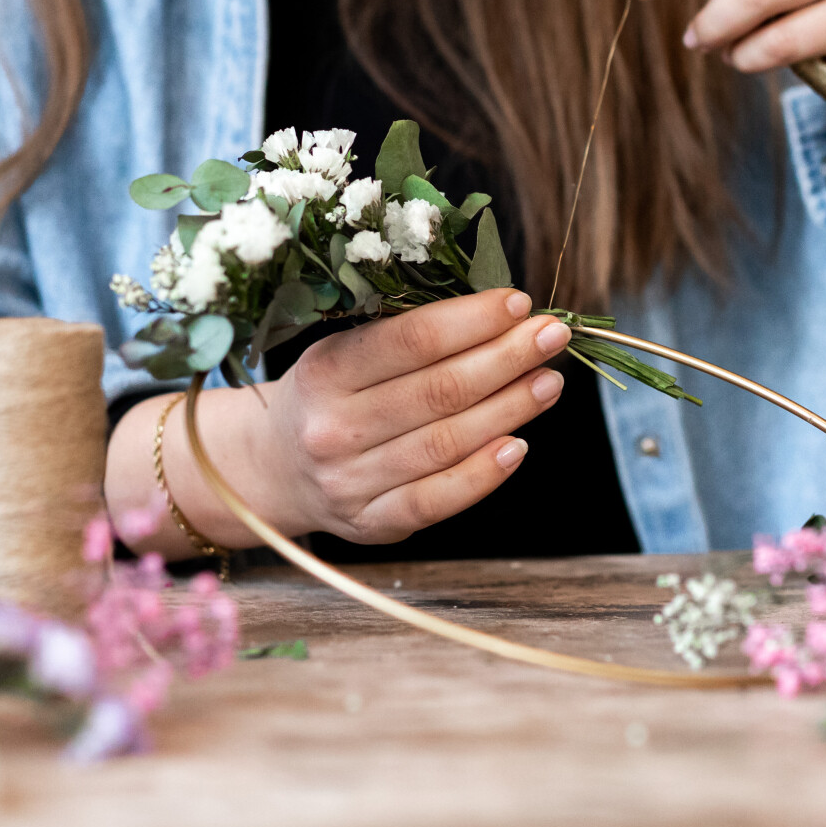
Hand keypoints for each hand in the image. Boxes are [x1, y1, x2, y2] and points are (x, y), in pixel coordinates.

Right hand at [113, 290, 570, 549]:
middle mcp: (333, 428)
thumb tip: (502, 314)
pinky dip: (482, 474)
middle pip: (438, 391)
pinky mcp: (372, 523)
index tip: (520, 303)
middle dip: (506, 358)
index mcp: (325, 371)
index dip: (472, 320)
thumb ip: (407, 336)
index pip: (411, 341)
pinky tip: (518, 445)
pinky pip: (437, 498)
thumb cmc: (328, 396)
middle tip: (552, 336)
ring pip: (445, 442)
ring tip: (549, 382)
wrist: (272, 468)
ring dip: (508, 409)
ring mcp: (350, 481)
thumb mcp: (344, 351)